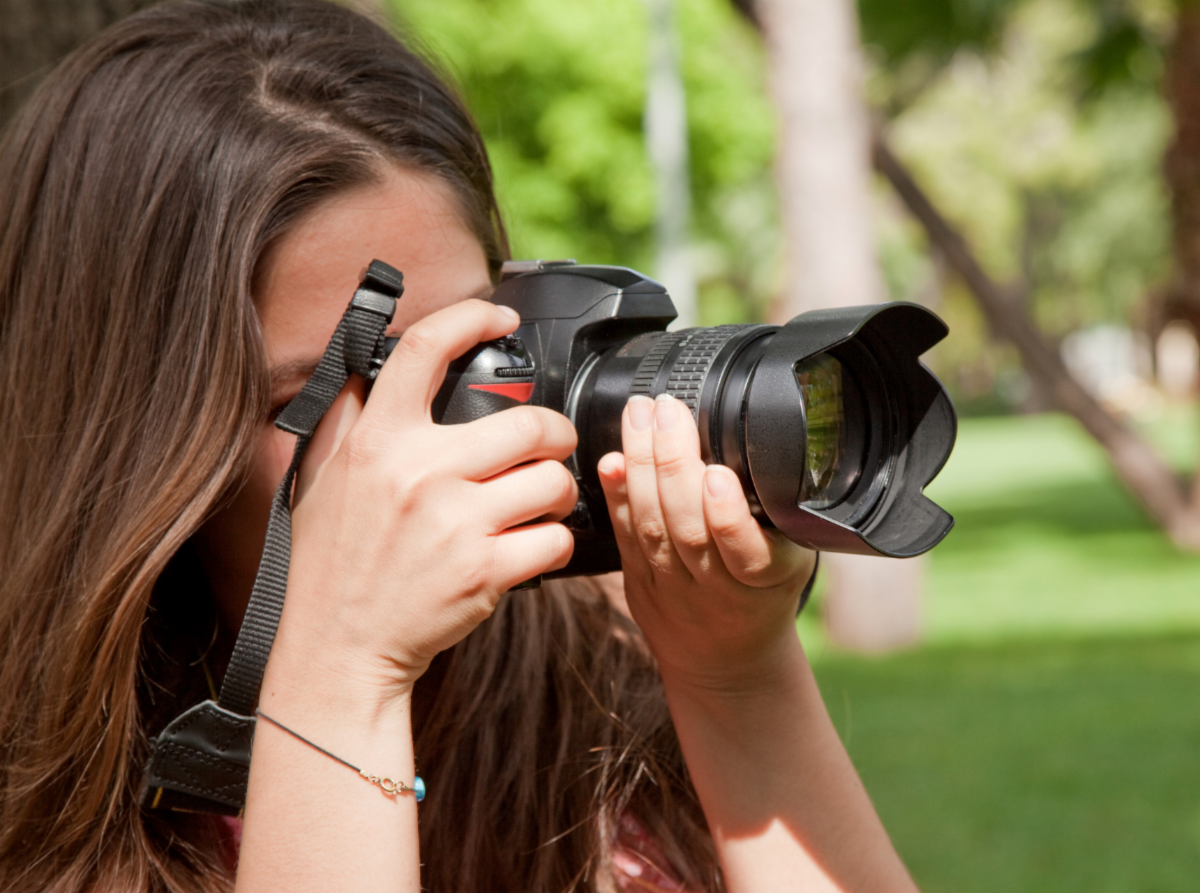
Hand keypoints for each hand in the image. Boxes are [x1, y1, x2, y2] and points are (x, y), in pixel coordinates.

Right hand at [268, 300, 577, 708]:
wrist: (339, 646)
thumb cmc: (332, 563)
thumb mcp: (323, 478)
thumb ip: (352, 418)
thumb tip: (375, 366)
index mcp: (377, 440)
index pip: (426, 350)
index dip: (471, 317)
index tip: (500, 316)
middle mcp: (419, 472)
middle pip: (529, 423)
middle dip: (556, 433)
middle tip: (552, 445)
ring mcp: (456, 523)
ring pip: (553, 480)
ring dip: (559, 490)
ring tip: (542, 500)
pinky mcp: (485, 572)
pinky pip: (555, 538)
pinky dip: (555, 540)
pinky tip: (533, 544)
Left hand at [596, 394, 815, 693]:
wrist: (728, 665)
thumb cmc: (763, 596)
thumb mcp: (793, 559)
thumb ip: (778, 514)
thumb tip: (747, 443)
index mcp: (767, 579)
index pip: (746, 552)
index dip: (727, 515)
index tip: (717, 474)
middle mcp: (717, 589)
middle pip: (688, 530)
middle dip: (674, 464)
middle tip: (667, 410)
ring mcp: (673, 590)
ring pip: (652, 529)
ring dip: (641, 466)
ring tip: (640, 417)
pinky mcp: (639, 586)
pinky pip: (625, 539)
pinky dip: (615, 497)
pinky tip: (610, 461)